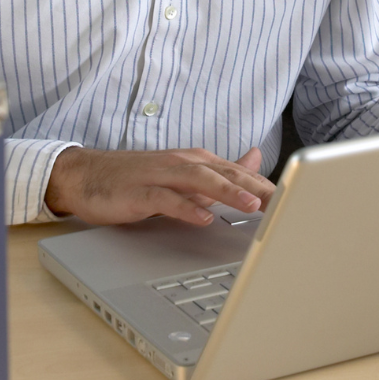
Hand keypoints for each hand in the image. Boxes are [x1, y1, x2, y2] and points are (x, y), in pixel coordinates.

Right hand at [44, 146, 274, 225]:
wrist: (86, 176)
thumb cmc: (136, 179)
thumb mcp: (184, 174)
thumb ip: (220, 171)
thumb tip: (255, 161)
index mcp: (195, 161)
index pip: (237, 172)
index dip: (265, 185)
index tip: (292, 198)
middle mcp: (181, 164)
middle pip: (224, 173)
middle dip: (255, 186)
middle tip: (283, 200)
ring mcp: (160, 176)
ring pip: (200, 181)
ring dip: (227, 192)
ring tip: (251, 205)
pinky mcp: (139, 192)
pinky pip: (166, 200)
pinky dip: (186, 207)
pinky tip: (202, 218)